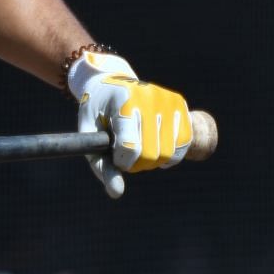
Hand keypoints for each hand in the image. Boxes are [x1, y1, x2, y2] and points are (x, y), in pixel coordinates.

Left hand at [70, 50, 191, 198]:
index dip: (122, 162)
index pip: (130, 147)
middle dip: (137, 164)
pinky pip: (183, 143)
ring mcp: (167, 99)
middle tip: (126, 156)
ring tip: (139, 149)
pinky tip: (156, 147)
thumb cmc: (97, 113)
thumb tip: (117, 193)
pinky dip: (170, 154)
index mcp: (122, 101)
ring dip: (153, 160)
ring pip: (169, 152)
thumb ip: (101, 165)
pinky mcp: (180, 104)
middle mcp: (148, 97)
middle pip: (151, 153)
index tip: (114, 156)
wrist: (110, 80)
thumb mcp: (90, 136)